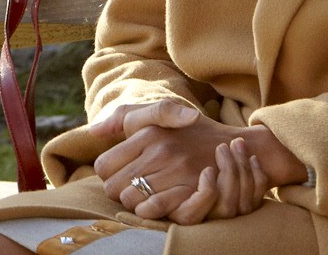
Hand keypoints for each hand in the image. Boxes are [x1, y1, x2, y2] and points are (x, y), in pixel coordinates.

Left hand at [92, 100, 302, 223]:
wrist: (233, 144)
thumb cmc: (186, 131)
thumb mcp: (154, 115)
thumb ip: (121, 118)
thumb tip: (94, 131)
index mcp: (147, 132)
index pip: (104, 165)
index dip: (109, 175)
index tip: (121, 175)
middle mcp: (159, 149)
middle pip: (114, 187)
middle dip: (119, 192)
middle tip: (132, 190)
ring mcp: (177, 169)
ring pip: (132, 201)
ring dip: (134, 204)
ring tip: (145, 198)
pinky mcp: (191, 188)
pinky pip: (156, 209)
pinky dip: (150, 211)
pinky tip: (155, 207)